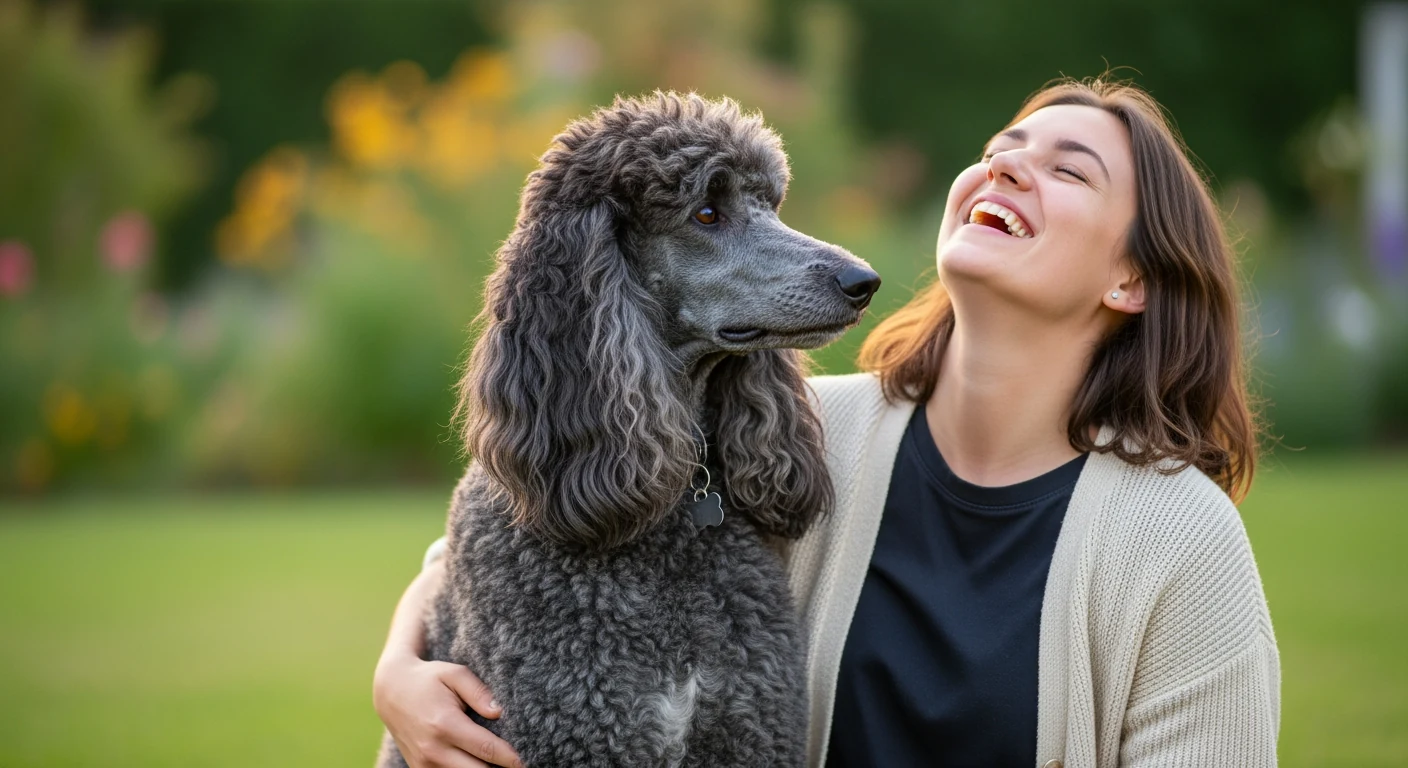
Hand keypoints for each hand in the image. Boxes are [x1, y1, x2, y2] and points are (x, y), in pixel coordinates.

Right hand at [374, 652, 521, 767]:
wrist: (391, 691)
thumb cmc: (428, 679)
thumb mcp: (454, 674)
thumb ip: (479, 692)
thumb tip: (499, 712)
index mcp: (445, 724)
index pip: (485, 749)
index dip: (509, 758)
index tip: (523, 760)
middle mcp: (433, 749)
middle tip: (520, 765)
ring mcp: (424, 763)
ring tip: (500, 765)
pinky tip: (480, 764)